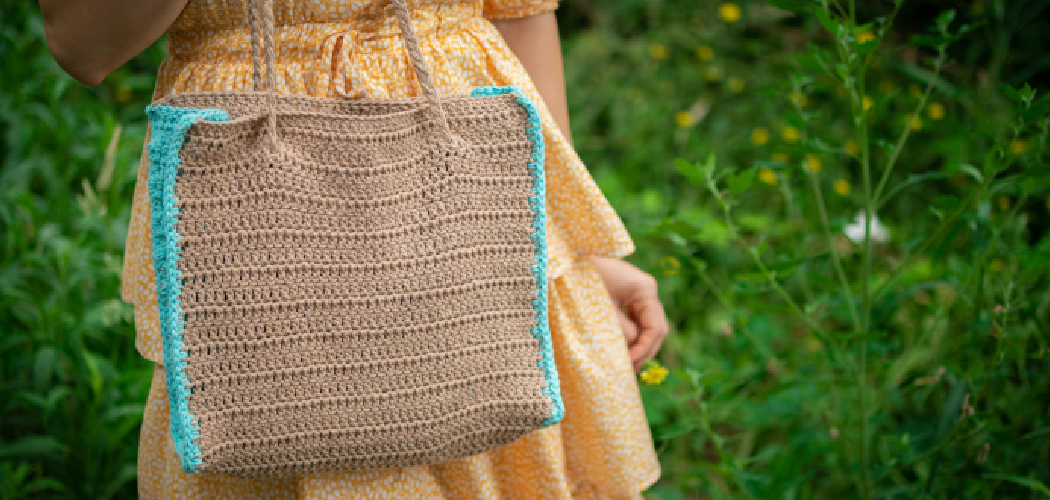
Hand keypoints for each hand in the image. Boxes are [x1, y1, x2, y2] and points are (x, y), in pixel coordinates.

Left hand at [588, 255, 669, 372]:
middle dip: (645, 350)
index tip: (630, 363)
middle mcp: (647, 290)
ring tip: (627, 365)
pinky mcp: (630, 296)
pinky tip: (624, 350)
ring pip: (648, 326)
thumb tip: (632, 350)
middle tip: (630, 370)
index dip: (645, 348)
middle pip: (657, 328)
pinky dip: (633, 336)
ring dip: (640, 345)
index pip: (655, 327)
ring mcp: (639, 293)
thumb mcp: (601, 308)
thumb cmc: (581, 279)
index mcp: (644, 289)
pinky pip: (637, 320)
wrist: (568, 258)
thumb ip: (620, 330)